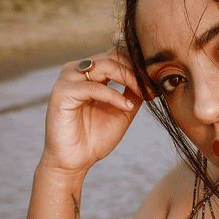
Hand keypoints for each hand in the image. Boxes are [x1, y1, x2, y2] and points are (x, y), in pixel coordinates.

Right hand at [42, 49, 142, 173]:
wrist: (74, 161)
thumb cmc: (94, 138)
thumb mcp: (122, 111)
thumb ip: (133, 93)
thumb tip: (151, 78)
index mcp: (90, 74)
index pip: (117, 56)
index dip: (138, 66)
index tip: (156, 82)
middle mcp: (77, 71)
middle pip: (112, 57)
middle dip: (136, 71)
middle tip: (152, 87)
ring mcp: (68, 80)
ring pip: (104, 66)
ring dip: (128, 78)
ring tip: (143, 93)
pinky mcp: (62, 93)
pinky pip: (93, 87)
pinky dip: (113, 95)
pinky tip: (126, 106)